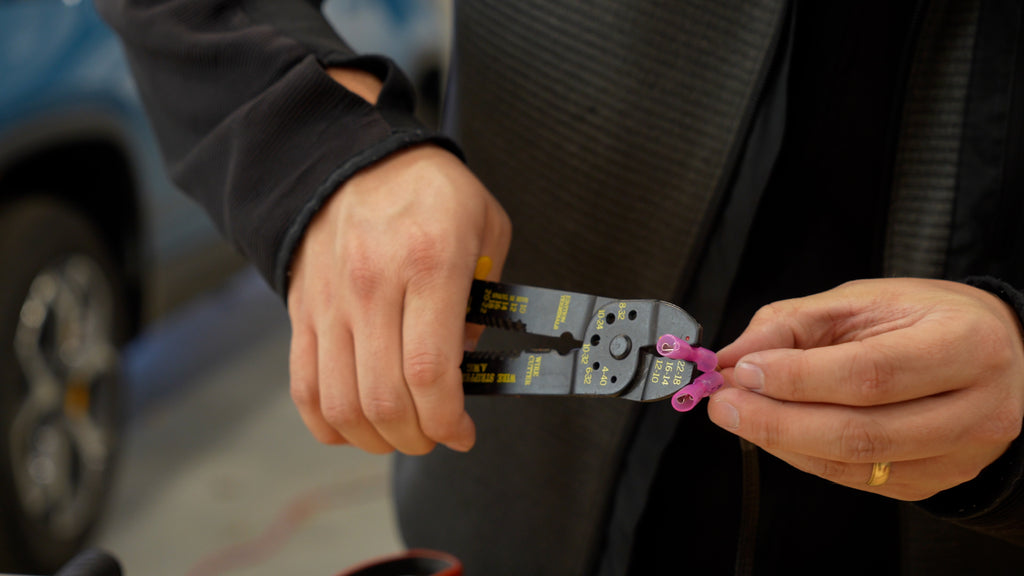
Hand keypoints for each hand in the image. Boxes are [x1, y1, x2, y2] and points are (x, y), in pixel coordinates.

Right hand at [287, 144, 510, 454]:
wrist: (354, 157)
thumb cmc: (431, 192)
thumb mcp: (487, 227)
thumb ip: (488, 297)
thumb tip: (466, 360)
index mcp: (428, 261)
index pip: (428, 369)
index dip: (447, 419)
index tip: (462, 434)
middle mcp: (372, 285)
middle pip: (384, 397)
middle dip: (416, 437)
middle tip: (436, 436)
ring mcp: (330, 302)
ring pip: (341, 403)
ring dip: (375, 438)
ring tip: (401, 434)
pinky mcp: (302, 312)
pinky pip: (304, 387)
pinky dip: (328, 424)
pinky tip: (357, 427)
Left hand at [710, 278, 1023, 499]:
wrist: (991, 352)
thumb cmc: (923, 318)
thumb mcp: (859, 300)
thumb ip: (790, 325)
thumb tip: (730, 358)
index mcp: (963, 345)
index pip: (869, 373)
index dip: (797, 378)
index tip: (741, 370)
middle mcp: (975, 408)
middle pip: (861, 431)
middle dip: (776, 420)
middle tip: (723, 403)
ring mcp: (960, 455)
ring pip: (856, 464)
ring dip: (782, 442)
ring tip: (739, 416)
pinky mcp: (936, 481)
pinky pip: (858, 480)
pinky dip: (805, 458)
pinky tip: (777, 434)